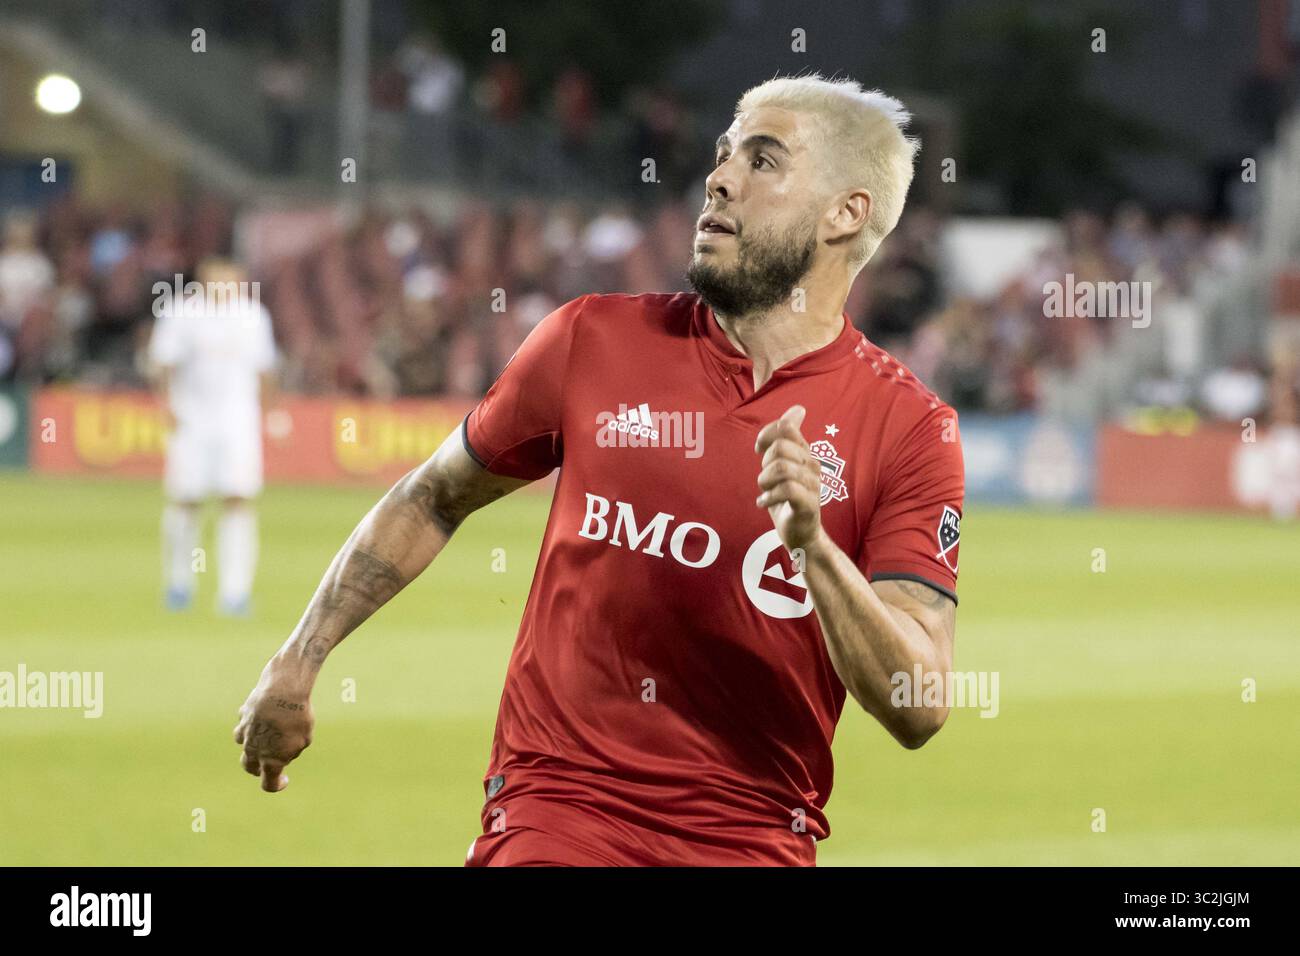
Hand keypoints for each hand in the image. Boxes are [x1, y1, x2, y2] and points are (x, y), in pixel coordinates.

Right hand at [233, 661, 314, 792]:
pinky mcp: (243, 715)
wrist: (283, 690)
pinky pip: (244, 724)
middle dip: (259, 768)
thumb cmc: (297, 717)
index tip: (284, 779)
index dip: (277, 785)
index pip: (268, 784)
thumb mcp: (304, 738)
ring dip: (253, 744)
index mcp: (270, 761)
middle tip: (270, 761)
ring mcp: (245, 732)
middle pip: (250, 767)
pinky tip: (262, 716)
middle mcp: (253, 750)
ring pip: (243, 745)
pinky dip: (251, 724)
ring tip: (266, 736)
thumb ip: (292, 750)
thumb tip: (282, 752)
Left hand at [754, 405, 822, 551]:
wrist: (802, 534)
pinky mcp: (808, 504)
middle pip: (781, 446)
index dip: (766, 435)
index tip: (759, 450)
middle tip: (766, 479)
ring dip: (765, 481)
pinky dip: (769, 497)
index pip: (786, 427)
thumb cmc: (790, 498)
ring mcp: (813, 484)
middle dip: (764, 462)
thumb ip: (786, 440)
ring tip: (765, 492)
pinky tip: (764, 503)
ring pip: (782, 468)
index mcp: (805, 453)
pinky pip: (787, 489)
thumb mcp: (784, 465)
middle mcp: (812, 465)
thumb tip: (798, 408)